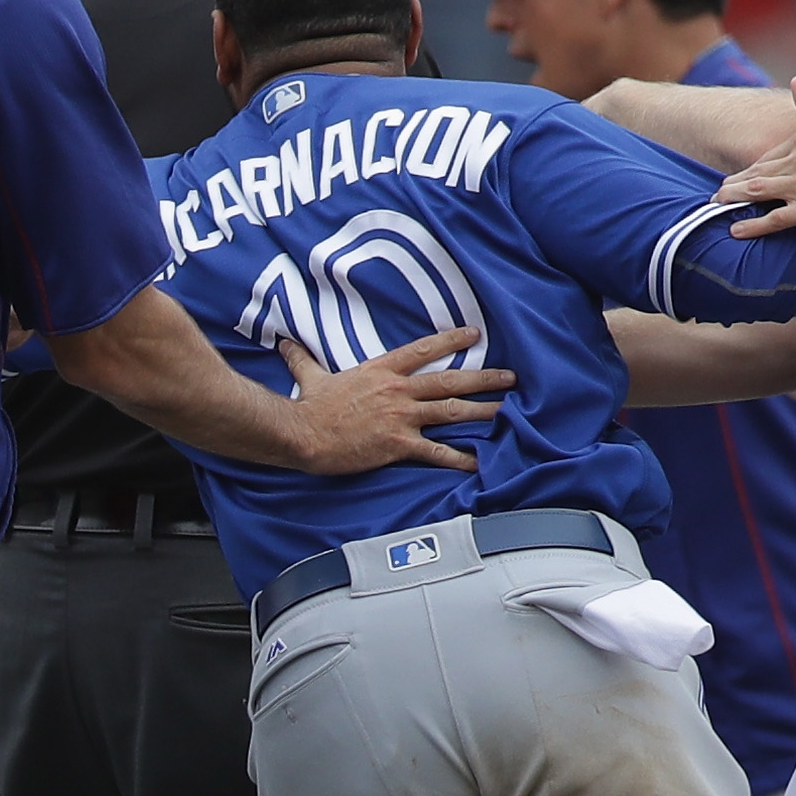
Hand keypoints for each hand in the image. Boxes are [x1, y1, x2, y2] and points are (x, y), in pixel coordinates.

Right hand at [271, 324, 511, 475]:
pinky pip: (436, 451)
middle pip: (449, 380)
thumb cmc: (309, 407)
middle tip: (510, 376)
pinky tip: (479, 461)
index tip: (474, 334)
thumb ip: (303, 358)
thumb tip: (285, 344)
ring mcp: (400, 417)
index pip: (423, 349)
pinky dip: (460, 457)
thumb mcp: (309, 376)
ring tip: (507, 410)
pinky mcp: (398, 444)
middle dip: (483, 378)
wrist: (303, 434)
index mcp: (381, 370)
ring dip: (482, 410)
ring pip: (451, 411)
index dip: (451, 340)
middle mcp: (397, 390)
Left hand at [718, 85, 795, 233]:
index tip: (740, 176)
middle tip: (718, 195)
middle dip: (734, 185)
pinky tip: (737, 230)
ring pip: (759, 192)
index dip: (752, 168)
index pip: (770, 155)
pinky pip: (775, 218)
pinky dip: (753, 225)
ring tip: (717, 207)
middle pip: (757, 173)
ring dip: (734, 201)